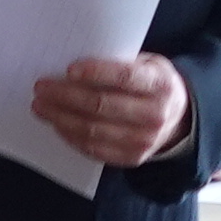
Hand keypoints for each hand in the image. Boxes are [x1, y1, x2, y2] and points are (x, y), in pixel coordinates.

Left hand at [28, 53, 192, 172]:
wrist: (179, 119)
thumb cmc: (154, 85)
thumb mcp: (148, 64)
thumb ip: (121, 63)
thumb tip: (75, 65)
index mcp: (160, 85)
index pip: (124, 78)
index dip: (95, 73)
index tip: (69, 69)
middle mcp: (154, 115)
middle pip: (101, 106)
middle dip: (65, 96)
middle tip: (41, 88)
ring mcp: (144, 141)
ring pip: (93, 130)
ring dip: (61, 117)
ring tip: (41, 106)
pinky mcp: (131, 158)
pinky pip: (94, 149)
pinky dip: (71, 136)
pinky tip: (57, 124)